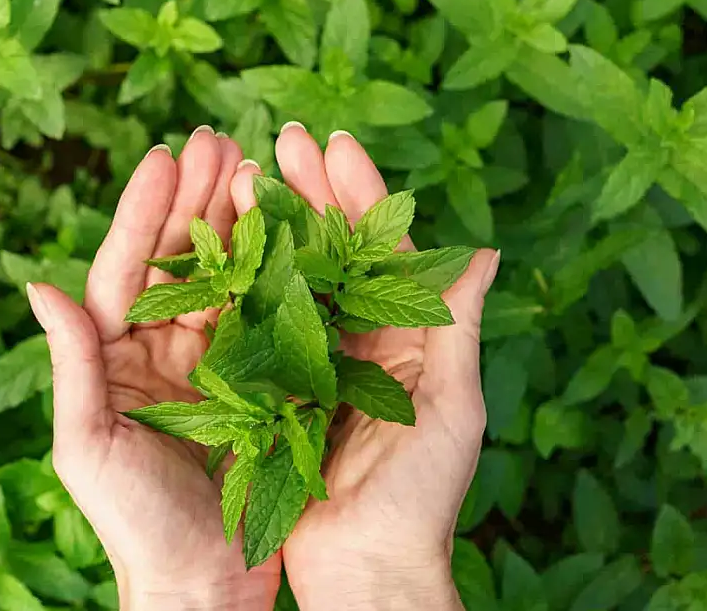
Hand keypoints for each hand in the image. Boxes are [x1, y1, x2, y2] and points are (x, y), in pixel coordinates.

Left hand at [28, 128, 280, 610]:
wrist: (202, 584)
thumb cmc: (135, 525)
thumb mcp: (89, 445)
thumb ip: (72, 364)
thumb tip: (39, 284)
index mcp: (114, 360)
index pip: (126, 270)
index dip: (145, 212)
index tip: (166, 156)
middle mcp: (160, 353)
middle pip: (178, 261)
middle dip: (196, 198)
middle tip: (218, 138)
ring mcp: (211, 365)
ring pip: (224, 278)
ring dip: (237, 222)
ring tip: (256, 166)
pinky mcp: (255, 385)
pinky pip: (263, 318)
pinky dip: (275, 273)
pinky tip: (290, 233)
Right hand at [230, 124, 499, 610]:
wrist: (366, 569)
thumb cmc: (421, 498)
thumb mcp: (451, 408)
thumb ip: (455, 328)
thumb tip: (484, 251)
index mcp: (408, 338)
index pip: (385, 250)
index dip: (362, 195)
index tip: (334, 144)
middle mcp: (361, 341)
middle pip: (335, 252)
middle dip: (311, 193)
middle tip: (282, 139)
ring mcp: (316, 363)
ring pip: (293, 279)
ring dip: (274, 226)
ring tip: (247, 173)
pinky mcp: (276, 391)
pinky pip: (259, 328)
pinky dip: (244, 285)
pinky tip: (223, 244)